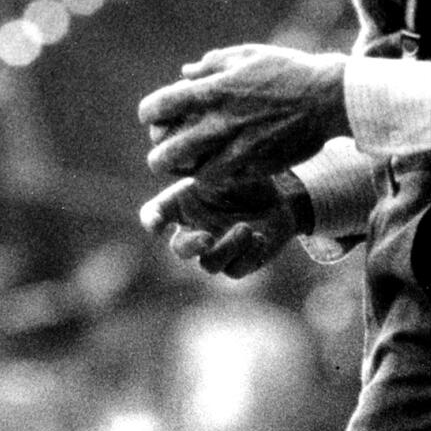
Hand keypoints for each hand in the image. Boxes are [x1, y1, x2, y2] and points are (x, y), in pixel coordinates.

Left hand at [138, 44, 347, 179]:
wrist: (326, 98)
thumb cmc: (287, 71)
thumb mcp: (247, 55)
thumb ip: (212, 65)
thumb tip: (186, 73)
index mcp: (214, 89)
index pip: (160, 106)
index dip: (150, 113)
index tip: (155, 117)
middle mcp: (220, 121)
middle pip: (167, 152)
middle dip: (159, 155)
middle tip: (164, 153)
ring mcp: (238, 147)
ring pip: (192, 173)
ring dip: (187, 171)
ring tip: (190, 166)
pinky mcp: (255, 166)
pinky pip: (222, 180)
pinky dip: (214, 177)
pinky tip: (218, 169)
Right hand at [139, 174, 298, 278]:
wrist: (279, 190)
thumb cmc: (245, 172)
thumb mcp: (226, 164)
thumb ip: (209, 166)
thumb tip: (194, 162)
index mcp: (183, 203)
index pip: (156, 213)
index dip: (152, 219)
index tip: (157, 225)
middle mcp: (195, 229)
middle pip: (181, 249)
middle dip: (192, 246)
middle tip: (208, 238)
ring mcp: (217, 249)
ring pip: (210, 265)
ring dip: (228, 249)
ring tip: (245, 228)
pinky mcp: (239, 261)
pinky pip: (236, 269)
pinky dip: (248, 255)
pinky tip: (260, 238)